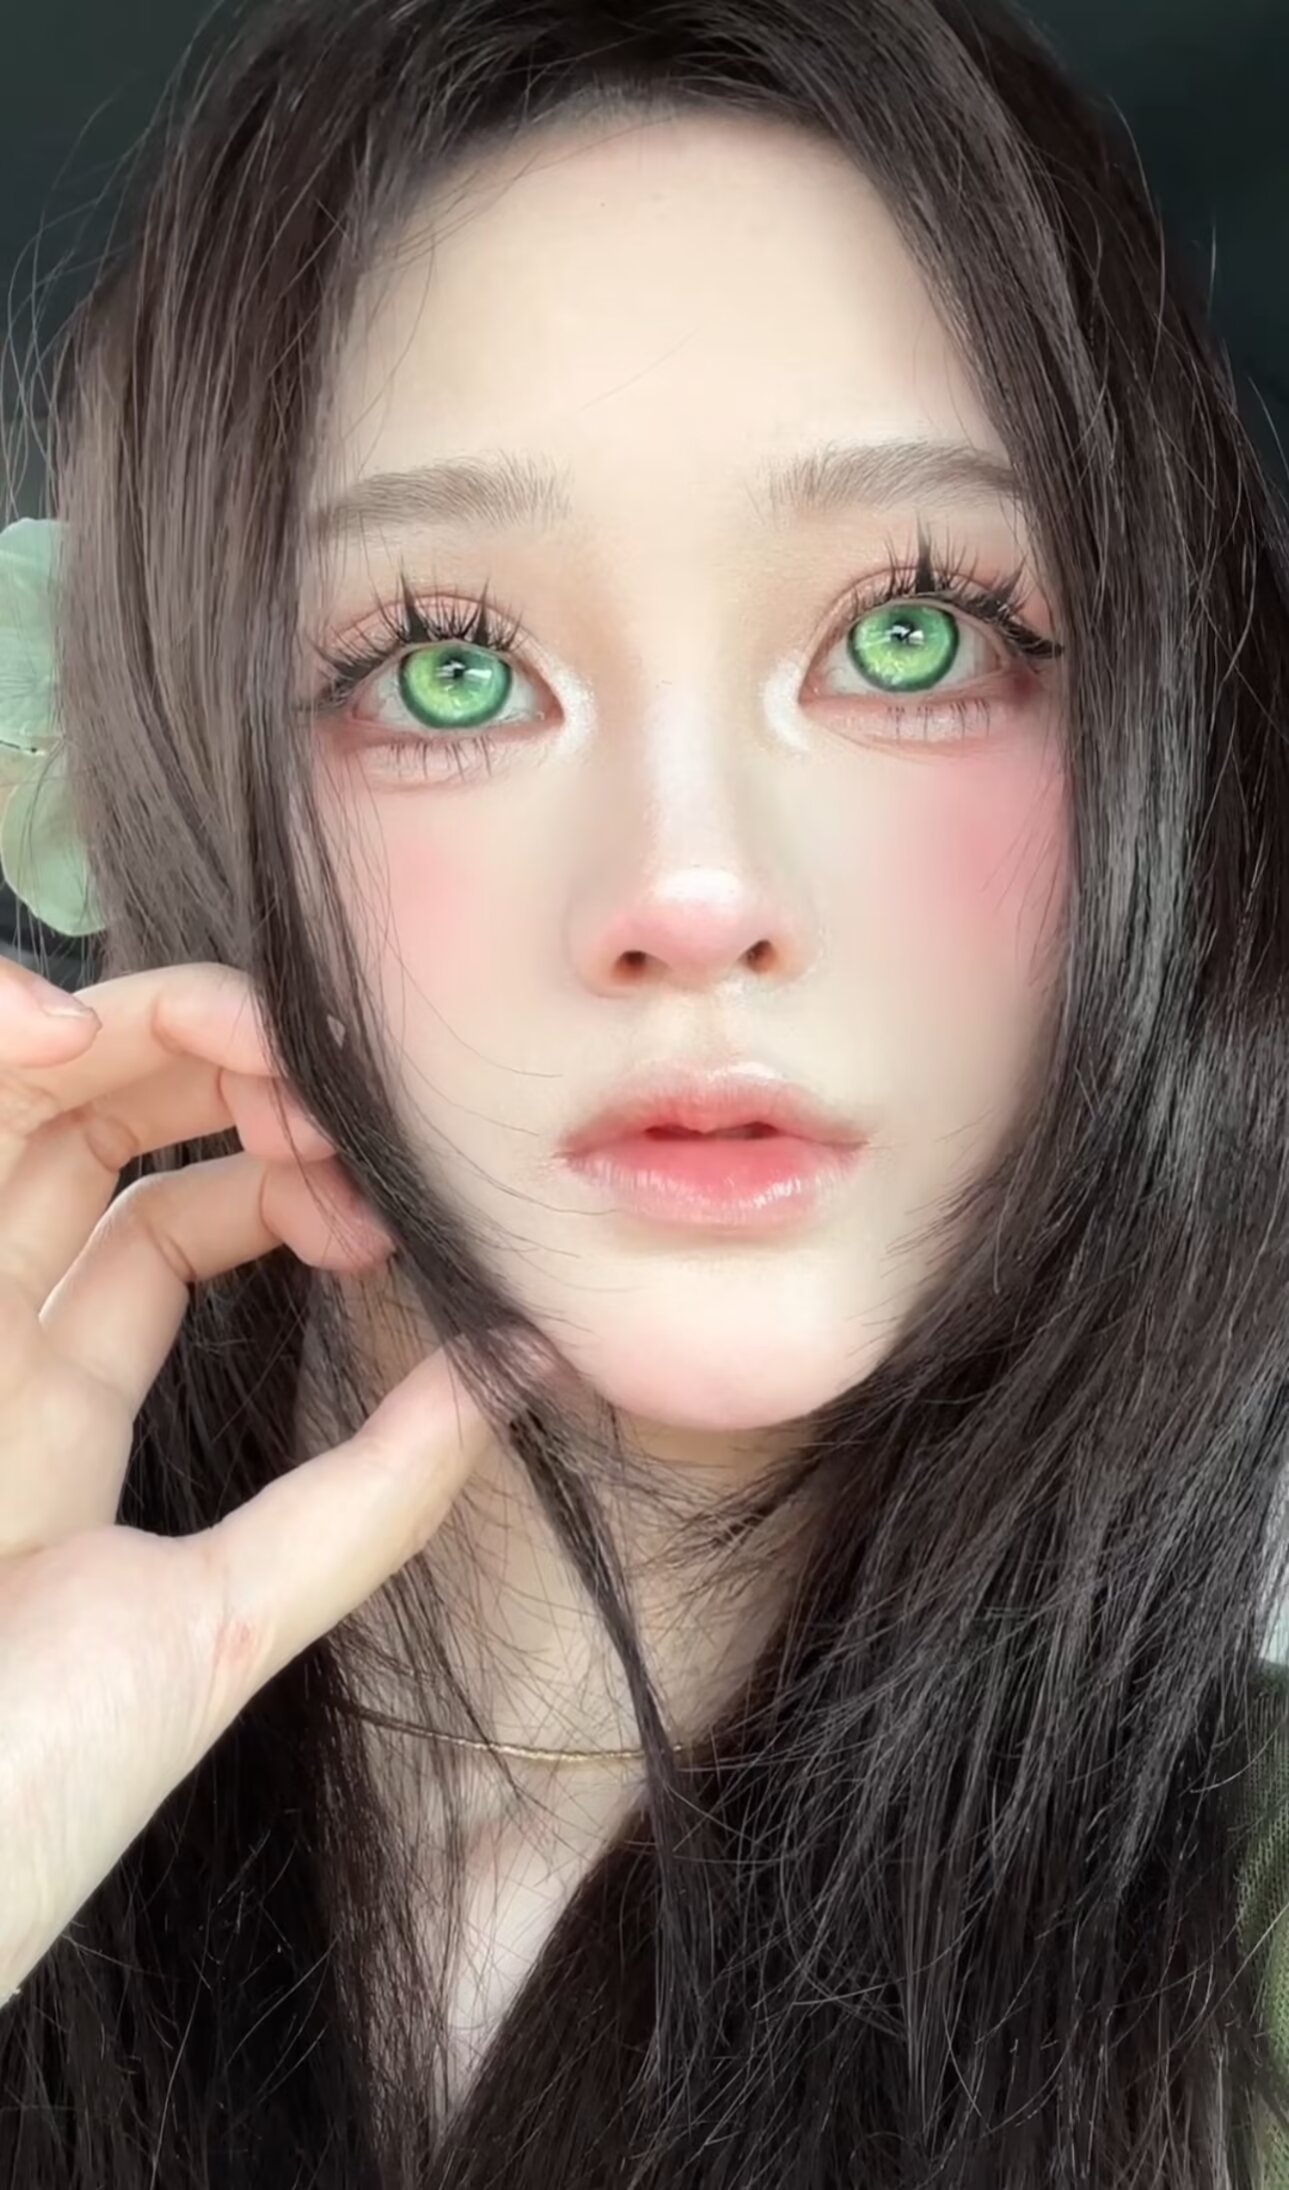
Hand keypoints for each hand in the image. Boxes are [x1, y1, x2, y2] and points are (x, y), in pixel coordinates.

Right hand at [0, 960, 498, 1998]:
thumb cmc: (31, 1784)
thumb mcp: (228, 1619)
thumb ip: (368, 1495)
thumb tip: (515, 1368)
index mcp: (56, 1415)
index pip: (159, 1227)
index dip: (265, 1167)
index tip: (364, 1174)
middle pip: (78, 1139)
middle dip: (198, 1063)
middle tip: (312, 1059)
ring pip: (5, 1111)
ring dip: (113, 1032)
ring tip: (229, 1021)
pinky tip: (53, 1022)